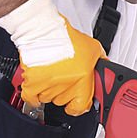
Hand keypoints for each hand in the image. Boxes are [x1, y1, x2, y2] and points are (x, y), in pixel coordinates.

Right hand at [0, 0, 105, 115]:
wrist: (44, 30)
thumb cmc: (66, 37)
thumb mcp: (93, 47)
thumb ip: (100, 60)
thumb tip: (105, 66)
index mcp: (82, 80)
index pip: (82, 107)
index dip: (79, 105)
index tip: (77, 101)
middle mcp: (66, 86)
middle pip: (63, 101)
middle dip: (64, 91)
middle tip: (63, 79)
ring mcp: (48, 87)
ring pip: (48, 98)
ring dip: (49, 90)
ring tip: (50, 76)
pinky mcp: (32, 84)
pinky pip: (31, 98)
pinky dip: (33, 97)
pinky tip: (36, 91)